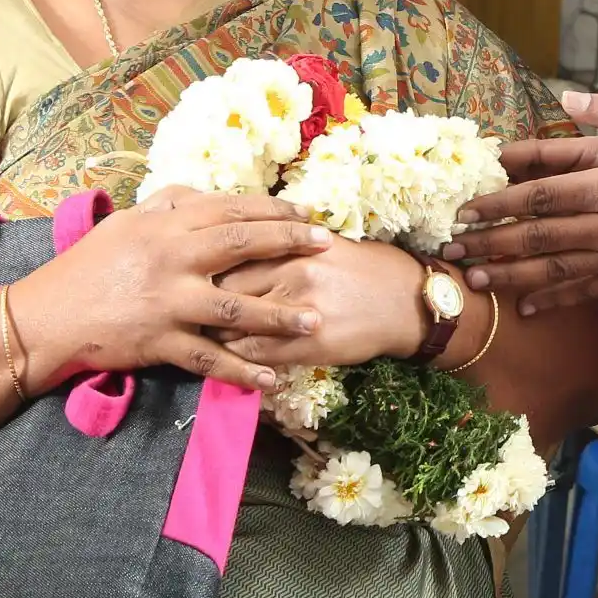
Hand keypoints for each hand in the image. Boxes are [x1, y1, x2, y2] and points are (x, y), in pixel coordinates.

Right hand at [9, 188, 331, 391]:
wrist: (44, 317)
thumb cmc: (87, 267)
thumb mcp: (125, 224)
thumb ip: (167, 204)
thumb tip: (205, 192)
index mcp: (165, 226)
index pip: (230, 210)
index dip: (272, 211)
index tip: (307, 214)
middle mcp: (172, 258)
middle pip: (242, 245)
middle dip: (290, 245)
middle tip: (328, 247)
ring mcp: (168, 302)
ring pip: (235, 306)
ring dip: (279, 315)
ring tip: (316, 320)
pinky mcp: (160, 342)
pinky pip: (209, 358)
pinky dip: (241, 369)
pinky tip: (270, 377)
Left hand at [216, 240, 425, 370]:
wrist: (407, 303)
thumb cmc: (366, 268)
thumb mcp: (325, 244)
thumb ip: (284, 243)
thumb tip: (240, 239)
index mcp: (295, 246)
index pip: (234, 252)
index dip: (209, 264)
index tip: (197, 272)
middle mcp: (294, 274)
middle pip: (226, 286)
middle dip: (204, 297)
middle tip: (191, 305)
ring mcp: (300, 312)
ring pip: (236, 323)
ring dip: (215, 331)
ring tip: (207, 332)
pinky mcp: (308, 346)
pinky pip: (258, 353)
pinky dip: (238, 357)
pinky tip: (232, 356)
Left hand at [446, 91, 597, 313]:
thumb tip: (566, 100)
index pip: (541, 197)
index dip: (500, 204)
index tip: (467, 210)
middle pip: (537, 238)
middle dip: (490, 244)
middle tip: (452, 250)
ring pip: (554, 270)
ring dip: (511, 276)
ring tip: (476, 280)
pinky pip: (585, 291)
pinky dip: (553, 301)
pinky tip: (526, 308)